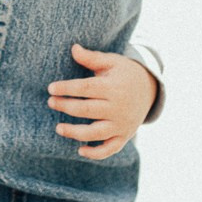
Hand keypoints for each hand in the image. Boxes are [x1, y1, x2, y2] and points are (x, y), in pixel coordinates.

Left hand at [47, 43, 158, 161]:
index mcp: (114, 87)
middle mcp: (119, 108)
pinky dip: (96, 153)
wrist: (150, 89)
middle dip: (67, 107)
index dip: (67, 89)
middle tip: (51, 103)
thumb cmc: (125, 73)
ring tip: (58, 128)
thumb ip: (92, 58)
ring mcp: (122, 124)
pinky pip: (110, 148)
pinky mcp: (124, 136)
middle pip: (88, 110)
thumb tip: (73, 48)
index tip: (51, 88)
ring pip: (96, 133)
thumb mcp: (111, 62)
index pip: (86, 89)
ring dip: (75, 133)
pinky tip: (80, 150)